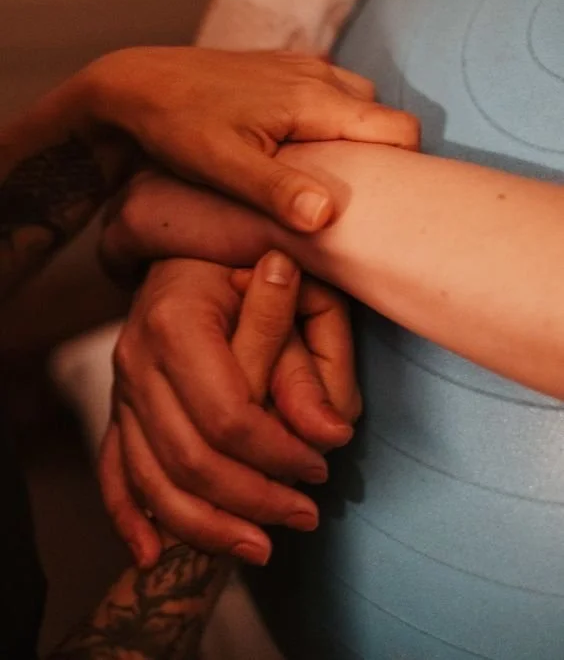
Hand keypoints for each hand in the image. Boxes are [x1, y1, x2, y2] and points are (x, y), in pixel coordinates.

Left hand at [76, 47, 417, 232]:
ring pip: (357, 103)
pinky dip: (330, 120)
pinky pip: (330, 92)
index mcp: (315, 99)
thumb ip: (278, 190)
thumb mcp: (225, 166)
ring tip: (321, 175)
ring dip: (352, 136)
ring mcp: (301, 65)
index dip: (404, 168)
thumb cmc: (177, 127)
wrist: (134, 86)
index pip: (398, 129)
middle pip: (383, 118)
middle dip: (379, 156)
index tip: (381, 204)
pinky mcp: (282, 67)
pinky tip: (298, 148)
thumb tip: (329, 216)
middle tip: (347, 195)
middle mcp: (318, 74)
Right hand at [98, 252, 358, 567]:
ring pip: (151, 478)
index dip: (279, 453)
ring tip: (262, 546)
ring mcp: (120, 385)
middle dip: (253, 498)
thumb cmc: (260, 265)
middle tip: (306, 513)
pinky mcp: (118, 407)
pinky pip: (113, 471)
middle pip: (188, 457)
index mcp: (177, 319)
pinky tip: (154, 553)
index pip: (228, 414)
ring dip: (206, 526)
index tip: (321, 465)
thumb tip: (329, 433)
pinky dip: (131, 517)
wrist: (192, 248)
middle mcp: (136, 355)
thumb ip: (315, 361)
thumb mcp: (304, 295)